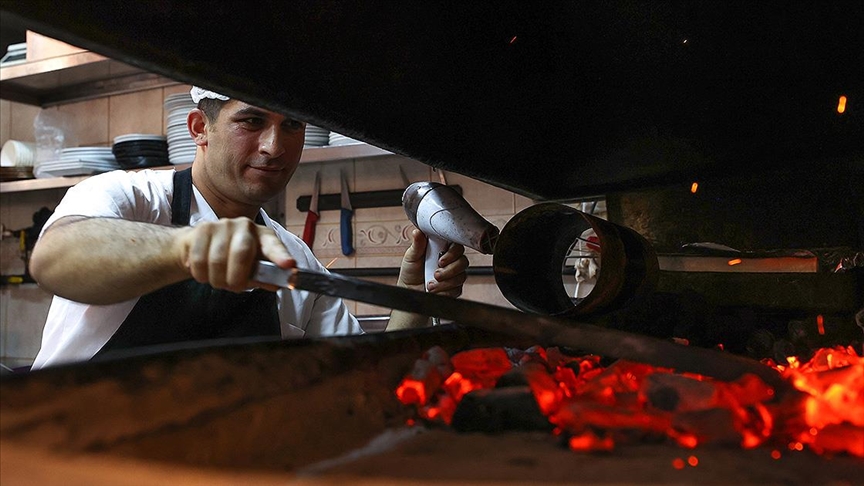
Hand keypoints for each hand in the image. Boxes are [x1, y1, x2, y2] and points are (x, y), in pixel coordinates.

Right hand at [178, 217, 294, 291]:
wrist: (201, 243)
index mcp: (263, 237)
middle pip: (241, 254)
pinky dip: (201, 274)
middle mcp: (245, 226)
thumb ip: (263, 277)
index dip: (281, 256)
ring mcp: (223, 225)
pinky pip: (200, 260)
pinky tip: (205, 273)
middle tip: (234, 287)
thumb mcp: (252, 268)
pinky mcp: (203, 229)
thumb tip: (276, 285)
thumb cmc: (232, 258)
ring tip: (219, 279)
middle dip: (236, 279)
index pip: (274, 246)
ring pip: (217, 260)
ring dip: (217, 279)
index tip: (288, 265)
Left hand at [397, 228, 467, 296]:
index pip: (457, 246)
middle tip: (436, 274)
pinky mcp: (454, 288)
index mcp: (443, 249)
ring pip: (461, 276)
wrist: (409, 289)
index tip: (440, 260)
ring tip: (431, 284)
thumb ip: (417, 244)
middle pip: (463, 262)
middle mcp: (451, 261)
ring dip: (446, 282)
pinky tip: (434, 289)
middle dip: (450, 269)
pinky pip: (457, 289)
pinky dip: (444, 290)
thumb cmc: (411, 271)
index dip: (452, 253)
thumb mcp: (412, 256)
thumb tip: (417, 231)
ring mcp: (454, 275)